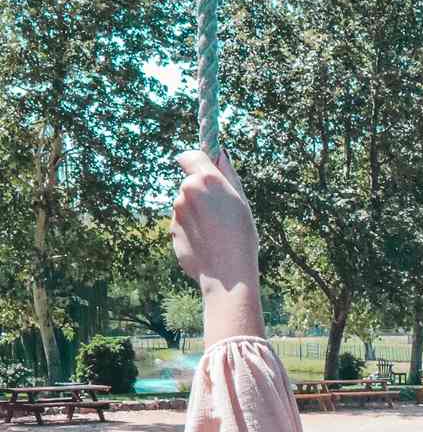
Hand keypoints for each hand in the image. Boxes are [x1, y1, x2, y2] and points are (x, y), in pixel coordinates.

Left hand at [170, 149, 259, 297]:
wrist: (227, 276)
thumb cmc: (241, 237)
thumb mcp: (241, 202)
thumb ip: (228, 175)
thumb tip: (220, 155)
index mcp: (206, 179)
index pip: (189, 156)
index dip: (196, 162)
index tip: (204, 171)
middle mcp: (186, 191)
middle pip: (189, 183)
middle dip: (200, 193)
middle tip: (220, 213)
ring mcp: (176, 212)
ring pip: (185, 206)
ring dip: (196, 214)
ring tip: (215, 233)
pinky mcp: (172, 230)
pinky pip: (182, 225)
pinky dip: (192, 231)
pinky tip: (207, 244)